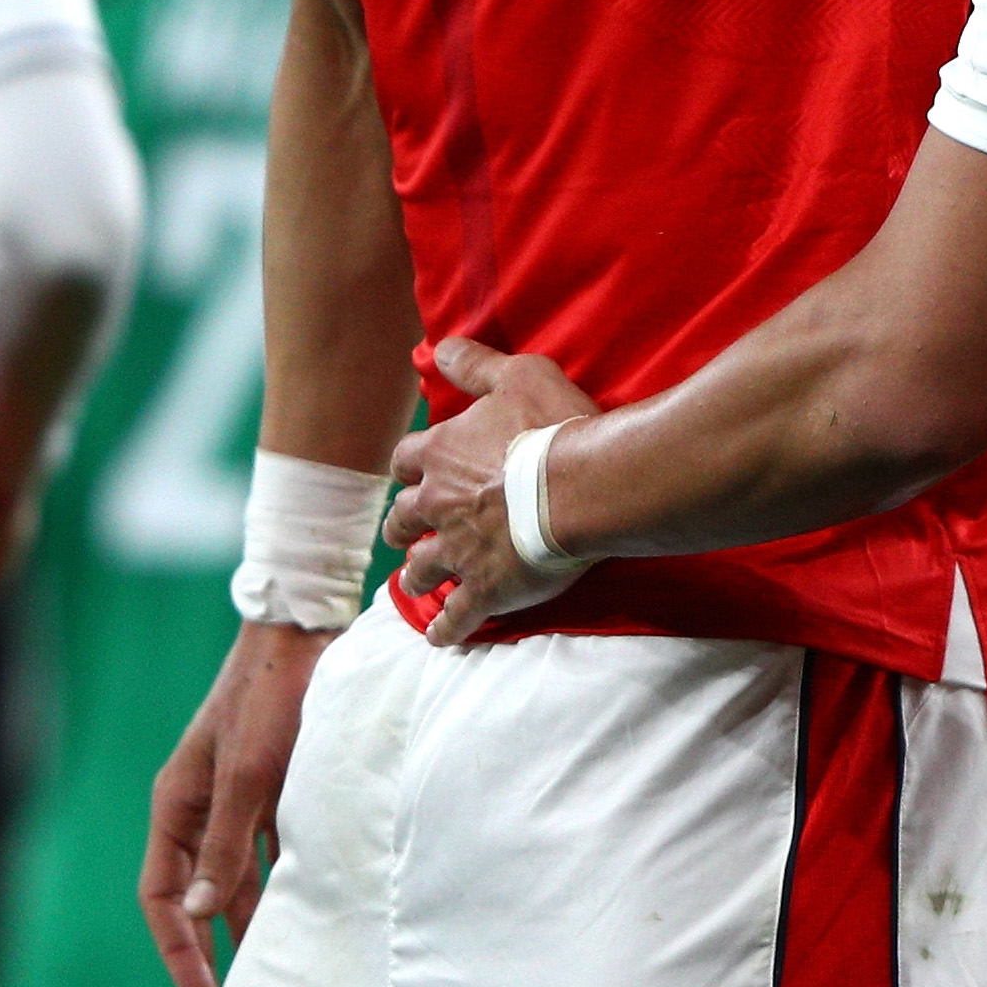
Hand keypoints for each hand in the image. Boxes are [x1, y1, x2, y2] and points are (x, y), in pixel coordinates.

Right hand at [139, 619, 334, 986]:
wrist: (306, 631)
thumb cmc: (270, 695)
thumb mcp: (248, 772)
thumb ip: (227, 843)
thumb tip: (201, 914)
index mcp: (177, 806)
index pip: (162, 898)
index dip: (178, 955)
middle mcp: (201, 809)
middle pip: (197, 900)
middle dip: (207, 958)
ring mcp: (238, 802)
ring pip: (238, 883)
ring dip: (249, 929)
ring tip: (267, 980)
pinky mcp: (276, 791)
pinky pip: (274, 857)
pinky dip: (284, 890)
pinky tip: (306, 920)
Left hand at [383, 337, 602, 646]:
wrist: (584, 486)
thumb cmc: (555, 426)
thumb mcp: (517, 374)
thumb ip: (476, 363)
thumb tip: (439, 348)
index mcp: (441, 454)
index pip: (405, 461)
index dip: (408, 469)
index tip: (411, 476)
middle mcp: (438, 503)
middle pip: (402, 520)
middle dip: (402, 527)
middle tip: (404, 534)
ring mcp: (458, 550)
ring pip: (419, 571)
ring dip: (415, 577)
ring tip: (417, 585)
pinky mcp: (483, 588)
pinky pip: (454, 617)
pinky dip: (445, 629)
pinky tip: (440, 638)